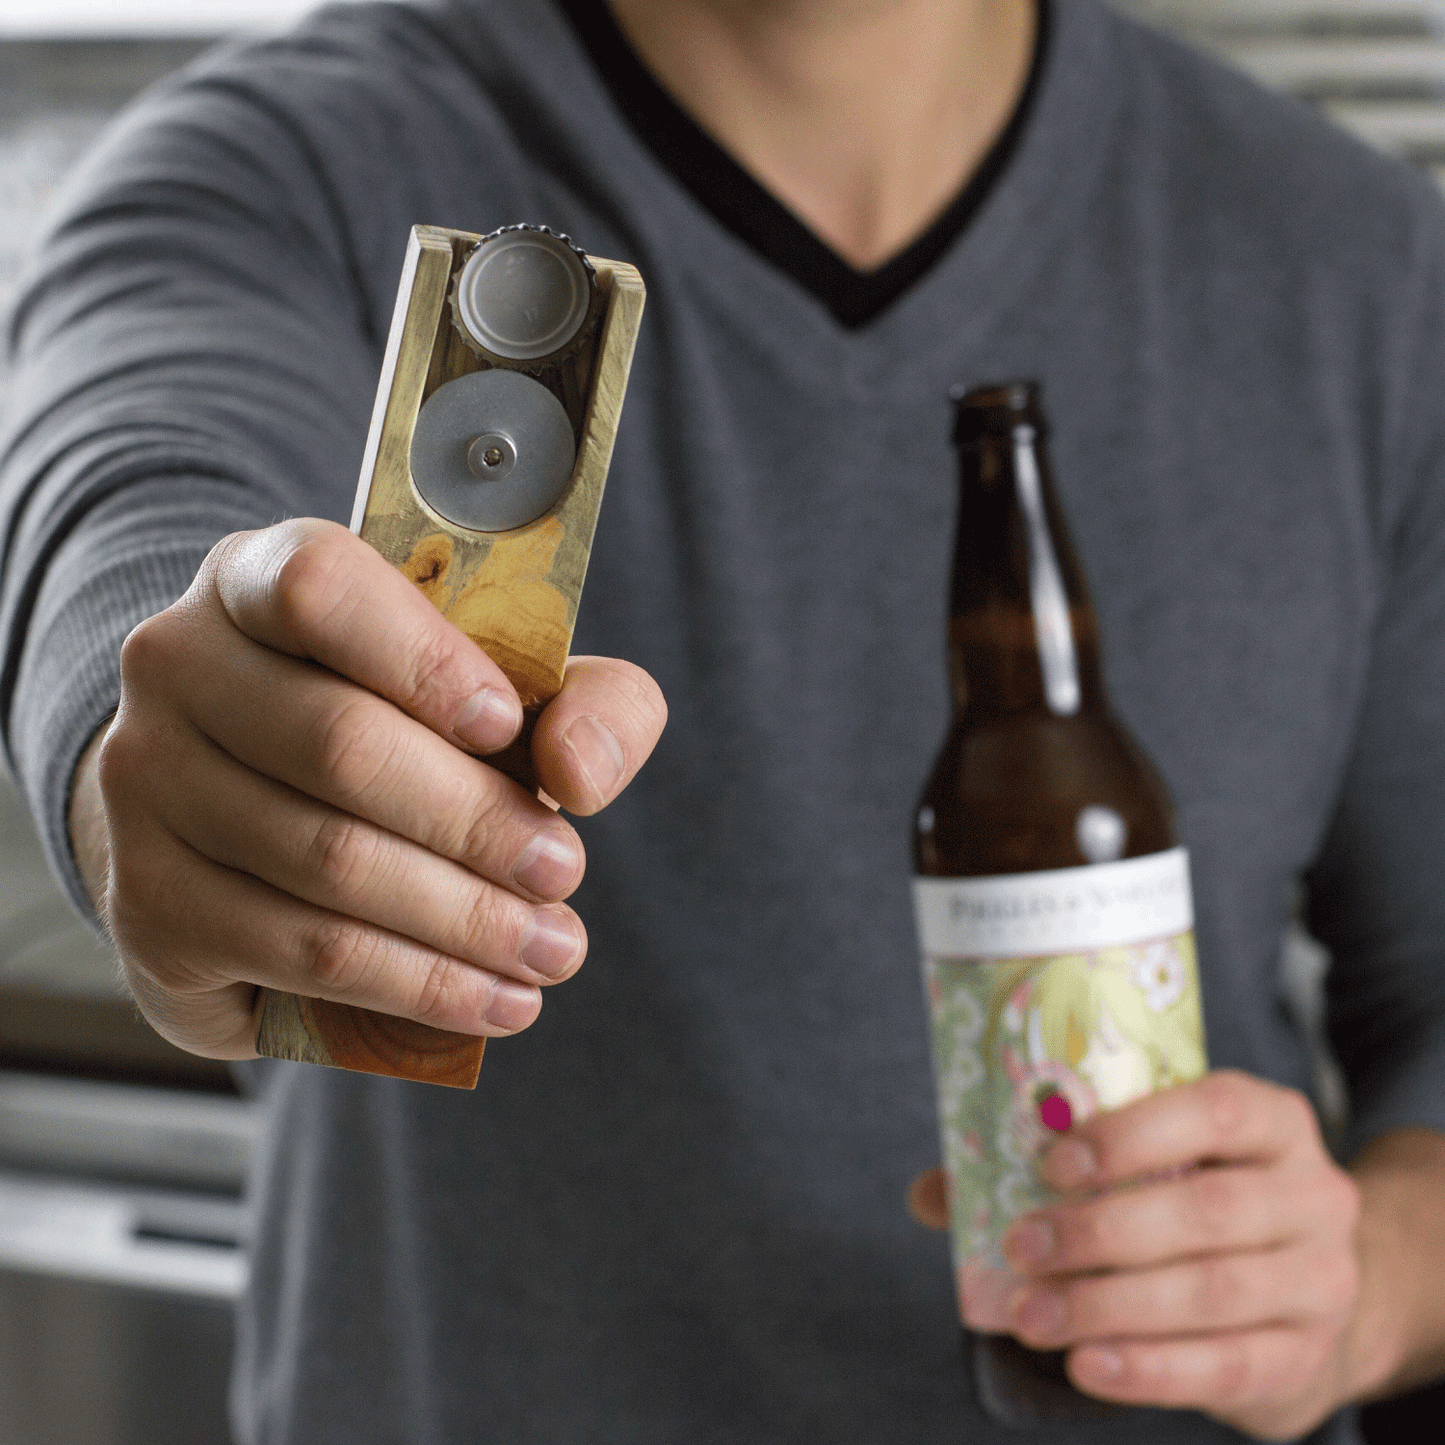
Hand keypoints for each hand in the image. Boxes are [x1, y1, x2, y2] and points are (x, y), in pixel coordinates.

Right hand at [69, 518, 666, 1059]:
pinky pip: (302, 952)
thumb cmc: (409, 736)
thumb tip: (579, 769)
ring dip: (464, 920)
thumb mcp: (513, 692)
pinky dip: (418, 985)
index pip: (318, 587)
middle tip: (564, 872)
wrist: (254, 828)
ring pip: (327, 861)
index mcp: (257, 579)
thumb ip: (589, 701)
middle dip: (477, 823)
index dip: (422, 660)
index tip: (508, 726)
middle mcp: (177, 666)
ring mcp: (143, 785)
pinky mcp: (147, 904)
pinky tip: (495, 1000)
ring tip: (552, 947)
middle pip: (340, 744)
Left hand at [911, 1070, 1362, 1438]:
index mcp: (1270, 1121)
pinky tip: (1086, 1364)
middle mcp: (1311, 1194)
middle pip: (1207, 1209)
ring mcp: (1321, 1280)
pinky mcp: (1304, 1357)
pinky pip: (1225, 1366)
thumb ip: (1052, 1166)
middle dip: (1100, 1231)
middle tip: (1020, 1246)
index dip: (1130, 1135)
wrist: (1306, 1294)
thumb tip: (932, 1193)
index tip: (1050, 1162)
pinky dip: (1148, 1367)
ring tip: (1031, 1313)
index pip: (1213, 1110)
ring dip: (1108, 1305)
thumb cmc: (1198, 1205)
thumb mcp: (1152, 1166)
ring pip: (1212, 1292)